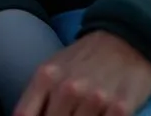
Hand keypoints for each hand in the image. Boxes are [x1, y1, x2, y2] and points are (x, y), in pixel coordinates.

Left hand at [14, 31, 150, 115]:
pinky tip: (100, 115)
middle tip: (66, 113)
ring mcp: (95, 98)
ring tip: (83, 112)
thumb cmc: (84, 58)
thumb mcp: (53, 67)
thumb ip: (37, 95)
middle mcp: (69, 87)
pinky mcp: (121, 107)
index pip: (25, 114)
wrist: (125, 40)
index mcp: (47, 76)